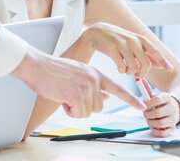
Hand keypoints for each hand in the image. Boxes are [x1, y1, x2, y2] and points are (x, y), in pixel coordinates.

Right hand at [11, 45, 145, 117]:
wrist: (38, 65)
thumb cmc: (54, 71)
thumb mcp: (78, 73)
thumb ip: (93, 84)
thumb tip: (107, 97)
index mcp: (95, 73)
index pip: (118, 88)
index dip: (130, 99)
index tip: (141, 105)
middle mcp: (93, 79)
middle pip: (99, 107)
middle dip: (85, 106)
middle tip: (70, 95)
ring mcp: (86, 87)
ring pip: (88, 112)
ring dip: (75, 109)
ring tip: (65, 94)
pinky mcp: (76, 94)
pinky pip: (78, 113)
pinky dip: (68, 110)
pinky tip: (61, 98)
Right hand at [84, 23, 172, 77]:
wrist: (97, 32)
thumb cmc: (117, 40)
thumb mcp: (133, 44)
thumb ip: (146, 54)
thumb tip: (160, 65)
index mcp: (140, 39)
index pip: (155, 51)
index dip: (163, 61)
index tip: (170, 69)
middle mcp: (133, 41)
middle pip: (146, 64)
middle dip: (143, 73)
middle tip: (138, 75)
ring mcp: (123, 45)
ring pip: (134, 67)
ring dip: (130, 72)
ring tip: (126, 70)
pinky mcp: (112, 50)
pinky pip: (121, 67)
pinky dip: (121, 70)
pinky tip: (119, 68)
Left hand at [142, 85, 179, 136]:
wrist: (174, 108)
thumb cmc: (161, 102)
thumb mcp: (155, 95)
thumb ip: (146, 89)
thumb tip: (139, 79)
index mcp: (167, 98)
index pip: (157, 100)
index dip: (147, 104)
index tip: (144, 105)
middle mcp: (172, 108)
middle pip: (157, 113)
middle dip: (147, 115)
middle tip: (145, 114)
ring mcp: (174, 119)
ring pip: (160, 123)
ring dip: (151, 123)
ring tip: (149, 120)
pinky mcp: (173, 128)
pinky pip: (163, 133)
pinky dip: (155, 131)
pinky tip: (154, 126)